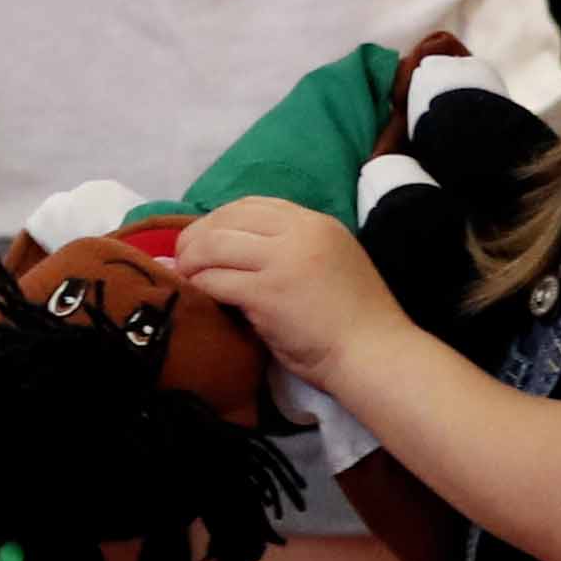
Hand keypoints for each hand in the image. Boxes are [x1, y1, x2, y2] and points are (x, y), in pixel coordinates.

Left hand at [171, 194, 402, 392]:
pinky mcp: (267, 293)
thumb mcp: (331, 261)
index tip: (207, 237)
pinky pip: (215, 280)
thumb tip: (238, 246)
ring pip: (214, 246)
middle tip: (184, 257)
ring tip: (186, 274)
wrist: (376, 355)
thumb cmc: (356, 318)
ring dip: (191, 260)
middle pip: (226, 220)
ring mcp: (282, 262)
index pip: (252, 205)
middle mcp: (299, 234)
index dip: (221, 218)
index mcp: (317, 224)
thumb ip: (292, 247)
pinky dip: (199, 285)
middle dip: (197, 236)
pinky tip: (197, 294)